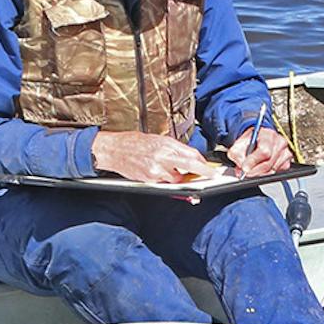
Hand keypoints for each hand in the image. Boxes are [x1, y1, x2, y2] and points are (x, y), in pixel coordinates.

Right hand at [91, 130, 213, 182]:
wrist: (113, 149)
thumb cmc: (132, 143)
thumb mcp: (156, 139)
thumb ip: (173, 149)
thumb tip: (188, 157)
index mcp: (165, 143)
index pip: (191, 153)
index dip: (202, 162)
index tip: (209, 167)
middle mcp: (162, 155)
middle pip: (190, 165)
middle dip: (204, 172)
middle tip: (211, 176)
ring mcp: (156, 168)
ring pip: (178, 179)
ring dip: (180, 179)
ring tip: (172, 173)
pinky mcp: (150, 178)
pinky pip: (164, 183)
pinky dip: (166, 181)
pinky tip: (159, 174)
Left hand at [228, 123, 292, 176]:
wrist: (259, 138)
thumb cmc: (251, 139)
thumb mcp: (239, 143)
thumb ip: (237, 154)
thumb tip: (241, 168)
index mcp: (268, 135)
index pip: (264, 151)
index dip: (253, 161)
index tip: (245, 168)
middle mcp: (280, 143)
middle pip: (268, 163)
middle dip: (254, 171)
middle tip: (245, 172)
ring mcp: (285, 153)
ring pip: (271, 170)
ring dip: (259, 173)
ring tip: (251, 169)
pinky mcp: (286, 163)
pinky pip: (275, 172)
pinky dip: (265, 173)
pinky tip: (260, 167)